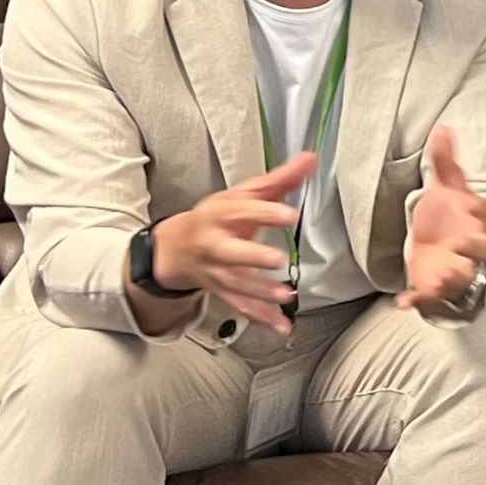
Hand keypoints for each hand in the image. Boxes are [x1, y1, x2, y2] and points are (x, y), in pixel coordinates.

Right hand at [150, 153, 314, 336]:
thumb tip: (310, 159)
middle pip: (231, 252)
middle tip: (275, 259)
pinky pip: (241, 307)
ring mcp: (217, 271)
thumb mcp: (243, 194)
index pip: (243, 211)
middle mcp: (216, 244)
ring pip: (236, 284)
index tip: (288, 214)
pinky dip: (261, 318)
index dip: (265, 212)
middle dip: (251, 256)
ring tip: (284, 296)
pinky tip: (282, 325)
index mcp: (221, 214)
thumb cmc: (216, 218)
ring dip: (260, 292)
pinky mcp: (223, 291)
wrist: (176, 248)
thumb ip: (279, 179)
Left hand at [400, 126, 485, 311]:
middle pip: (485, 251)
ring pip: (462, 279)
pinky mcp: (433, 287)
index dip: (481, 211)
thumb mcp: (446, 187)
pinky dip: (418, 301)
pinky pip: (429, 298)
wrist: (438, 247)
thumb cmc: (449, 216)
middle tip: (461, 242)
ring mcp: (454, 269)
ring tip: (441, 275)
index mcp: (479, 220)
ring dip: (453, 278)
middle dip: (475, 248)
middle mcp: (472, 247)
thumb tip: (443, 129)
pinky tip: (403, 300)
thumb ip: (444, 160)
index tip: (468, 202)